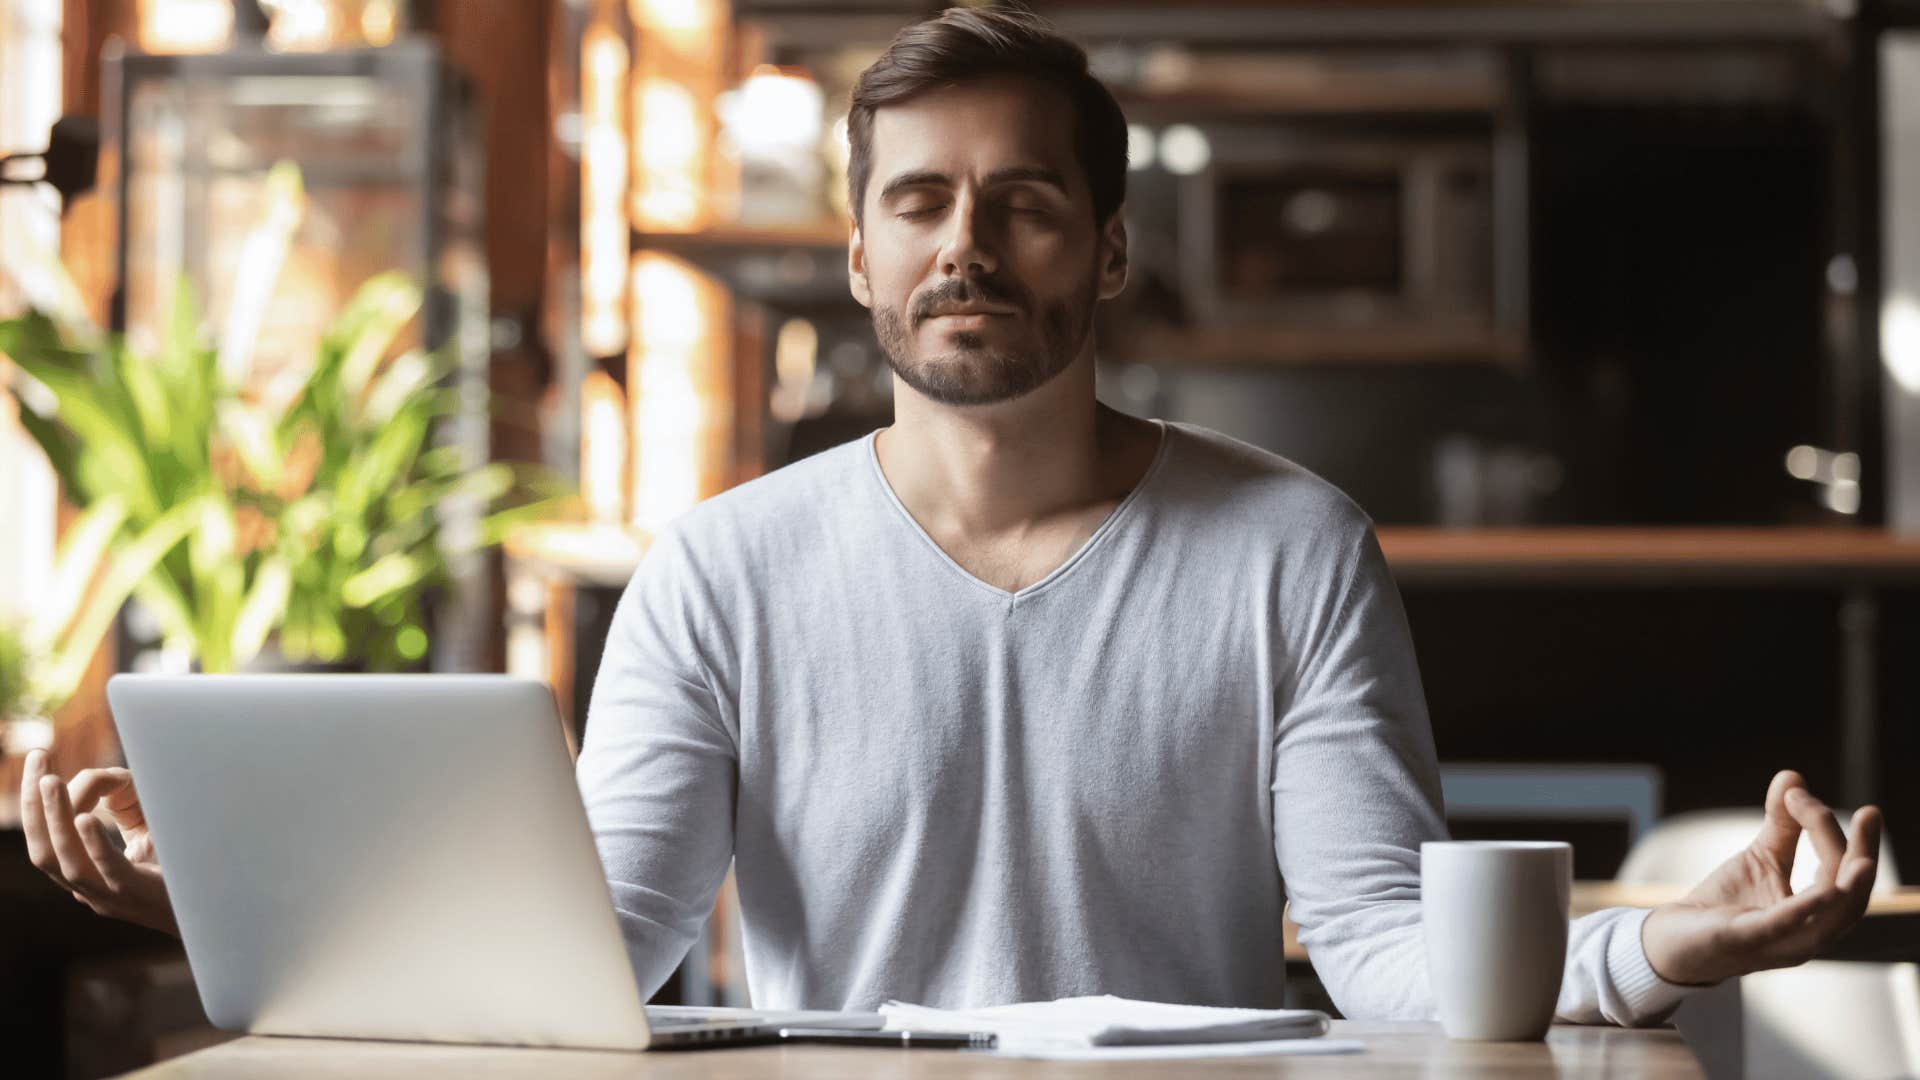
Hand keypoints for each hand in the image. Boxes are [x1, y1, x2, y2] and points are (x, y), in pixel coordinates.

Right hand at [20, 747, 177, 935]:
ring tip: (49, 781)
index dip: (35, 807)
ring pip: (68, 861)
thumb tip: (104, 778)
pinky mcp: (142, 895)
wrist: (223, 909)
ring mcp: (114, 897)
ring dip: (55, 818)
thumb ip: (124, 809)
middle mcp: (93, 892)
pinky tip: (84, 818)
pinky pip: (110, 870)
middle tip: (35, 759)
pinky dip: (93, 844)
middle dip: (34, 806)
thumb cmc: (185, 869)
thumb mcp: (147, 834)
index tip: (37, 764)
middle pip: (44, 852)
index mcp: (90, 879)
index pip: (45, 844)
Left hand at [1641, 770, 1878, 985]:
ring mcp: (1778, 943)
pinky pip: (1781, 929)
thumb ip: (1782, 825)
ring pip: (1830, 921)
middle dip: (1863, 855)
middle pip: (1849, 897)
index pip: (1842, 874)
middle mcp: (1806, 934)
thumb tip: (1793, 775)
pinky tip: (1824, 893)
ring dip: (1849, 889)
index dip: (1834, 832)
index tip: (1803, 792)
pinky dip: (1804, 911)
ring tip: (1864, 859)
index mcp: (1814, 915)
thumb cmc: (1725, 905)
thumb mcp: (1760, 859)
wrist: (1673, 941)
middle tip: (1870, 814)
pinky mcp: (1743, 941)